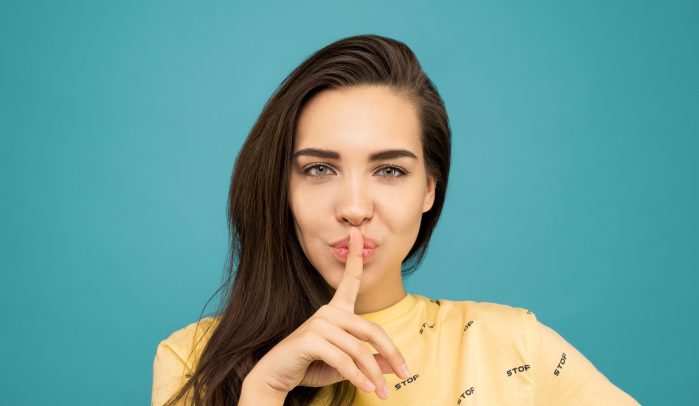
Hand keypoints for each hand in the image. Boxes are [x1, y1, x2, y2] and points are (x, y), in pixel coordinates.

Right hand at [247, 227, 410, 399]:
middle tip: (405, 372)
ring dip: (374, 374)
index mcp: (335, 311)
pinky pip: (344, 360)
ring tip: (384, 393)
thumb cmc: (311, 367)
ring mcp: (319, 324)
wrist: (277, 377)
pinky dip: (359, 377)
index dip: (354, 256)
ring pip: (359, 350)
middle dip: (391, 352)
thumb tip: (396, 366)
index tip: (357, 232)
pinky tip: (367, 389)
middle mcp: (328, 312)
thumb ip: (370, 362)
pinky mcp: (311, 340)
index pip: (349, 280)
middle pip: (371, 330)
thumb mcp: (347, 366)